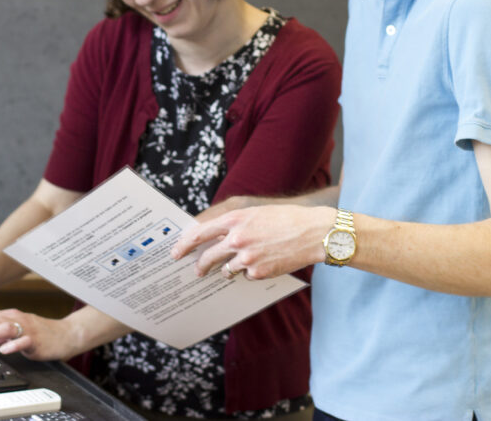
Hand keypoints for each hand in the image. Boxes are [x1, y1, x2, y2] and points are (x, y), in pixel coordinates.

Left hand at [0, 309, 78, 360]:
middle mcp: (18, 319)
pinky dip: (13, 345)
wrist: (65, 335)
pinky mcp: (37, 339)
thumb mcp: (15, 333)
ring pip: (5, 328)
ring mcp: (28, 328)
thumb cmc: (40, 335)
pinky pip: (24, 341)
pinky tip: (4, 350)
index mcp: (10, 316)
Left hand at [171, 203, 330, 279]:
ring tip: (242, 263)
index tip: (176, 252)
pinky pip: (246, 276)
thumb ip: (235, 223)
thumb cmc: (288, 219)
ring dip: (229, 270)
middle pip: (208, 256)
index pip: (200, 233)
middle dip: (200, 266)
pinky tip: (266, 262)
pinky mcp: (258, 272)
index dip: (185, 244)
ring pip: (226, 270)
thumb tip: (216, 236)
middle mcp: (238, 238)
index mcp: (235, 219)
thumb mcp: (257, 213)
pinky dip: (251, 272)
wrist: (314, 233)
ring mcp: (247, 257)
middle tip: (197, 270)